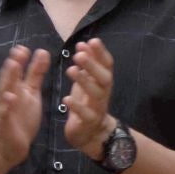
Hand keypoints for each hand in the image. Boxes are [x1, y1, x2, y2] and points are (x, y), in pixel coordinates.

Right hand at [0, 44, 50, 166]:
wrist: (12, 146)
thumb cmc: (22, 118)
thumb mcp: (32, 93)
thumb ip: (35, 74)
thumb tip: (42, 51)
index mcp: (15, 88)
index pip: (18, 72)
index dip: (21, 60)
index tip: (25, 48)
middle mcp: (7, 96)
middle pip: (9, 79)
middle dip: (14, 65)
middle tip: (19, 51)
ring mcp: (4, 109)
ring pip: (4, 92)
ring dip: (8, 80)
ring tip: (12, 66)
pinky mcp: (4, 123)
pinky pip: (5, 113)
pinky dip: (7, 105)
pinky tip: (11, 97)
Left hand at [64, 38, 115, 158]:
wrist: (91, 133)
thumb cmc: (87, 102)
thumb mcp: (87, 82)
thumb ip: (87, 64)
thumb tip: (84, 43)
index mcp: (103, 82)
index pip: (107, 65)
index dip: (101, 53)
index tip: (92, 40)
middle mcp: (103, 94)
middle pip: (104, 78)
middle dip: (93, 65)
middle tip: (79, 55)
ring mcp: (97, 108)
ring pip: (95, 95)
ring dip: (84, 81)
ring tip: (71, 70)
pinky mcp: (88, 123)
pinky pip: (85, 115)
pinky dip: (77, 107)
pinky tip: (67, 99)